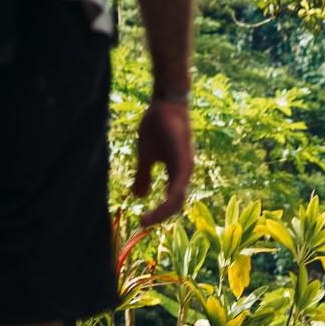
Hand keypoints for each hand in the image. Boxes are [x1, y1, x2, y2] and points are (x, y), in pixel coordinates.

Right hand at [132, 99, 193, 225]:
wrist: (165, 102)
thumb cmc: (158, 125)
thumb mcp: (146, 155)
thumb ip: (144, 176)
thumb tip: (138, 196)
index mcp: (177, 174)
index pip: (171, 202)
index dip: (158, 214)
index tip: (141, 221)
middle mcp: (185, 173)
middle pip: (176, 205)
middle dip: (159, 217)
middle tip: (142, 223)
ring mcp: (186, 168)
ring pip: (178, 199)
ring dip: (163, 213)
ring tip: (146, 220)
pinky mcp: (184, 161)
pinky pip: (178, 187)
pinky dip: (168, 200)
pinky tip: (158, 207)